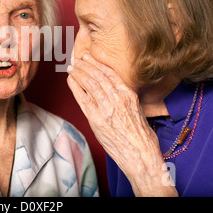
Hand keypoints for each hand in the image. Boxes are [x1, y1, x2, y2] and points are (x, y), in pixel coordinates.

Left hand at [67, 52, 177, 195]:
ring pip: (89, 84)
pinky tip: (70, 81)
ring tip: (72, 67)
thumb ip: (124, 99)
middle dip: (85, 65)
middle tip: (77, 59)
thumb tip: (113, 90)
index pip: (109, 73)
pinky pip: (83, 99)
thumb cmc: (142, 136)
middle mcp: (117, 98)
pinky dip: (75, 88)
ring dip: (79, 74)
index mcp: (128, 95)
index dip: (97, 63)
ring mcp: (105, 109)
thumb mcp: (138, 110)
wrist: (140, 155)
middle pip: (97, 76)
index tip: (89, 57)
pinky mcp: (96, 120)